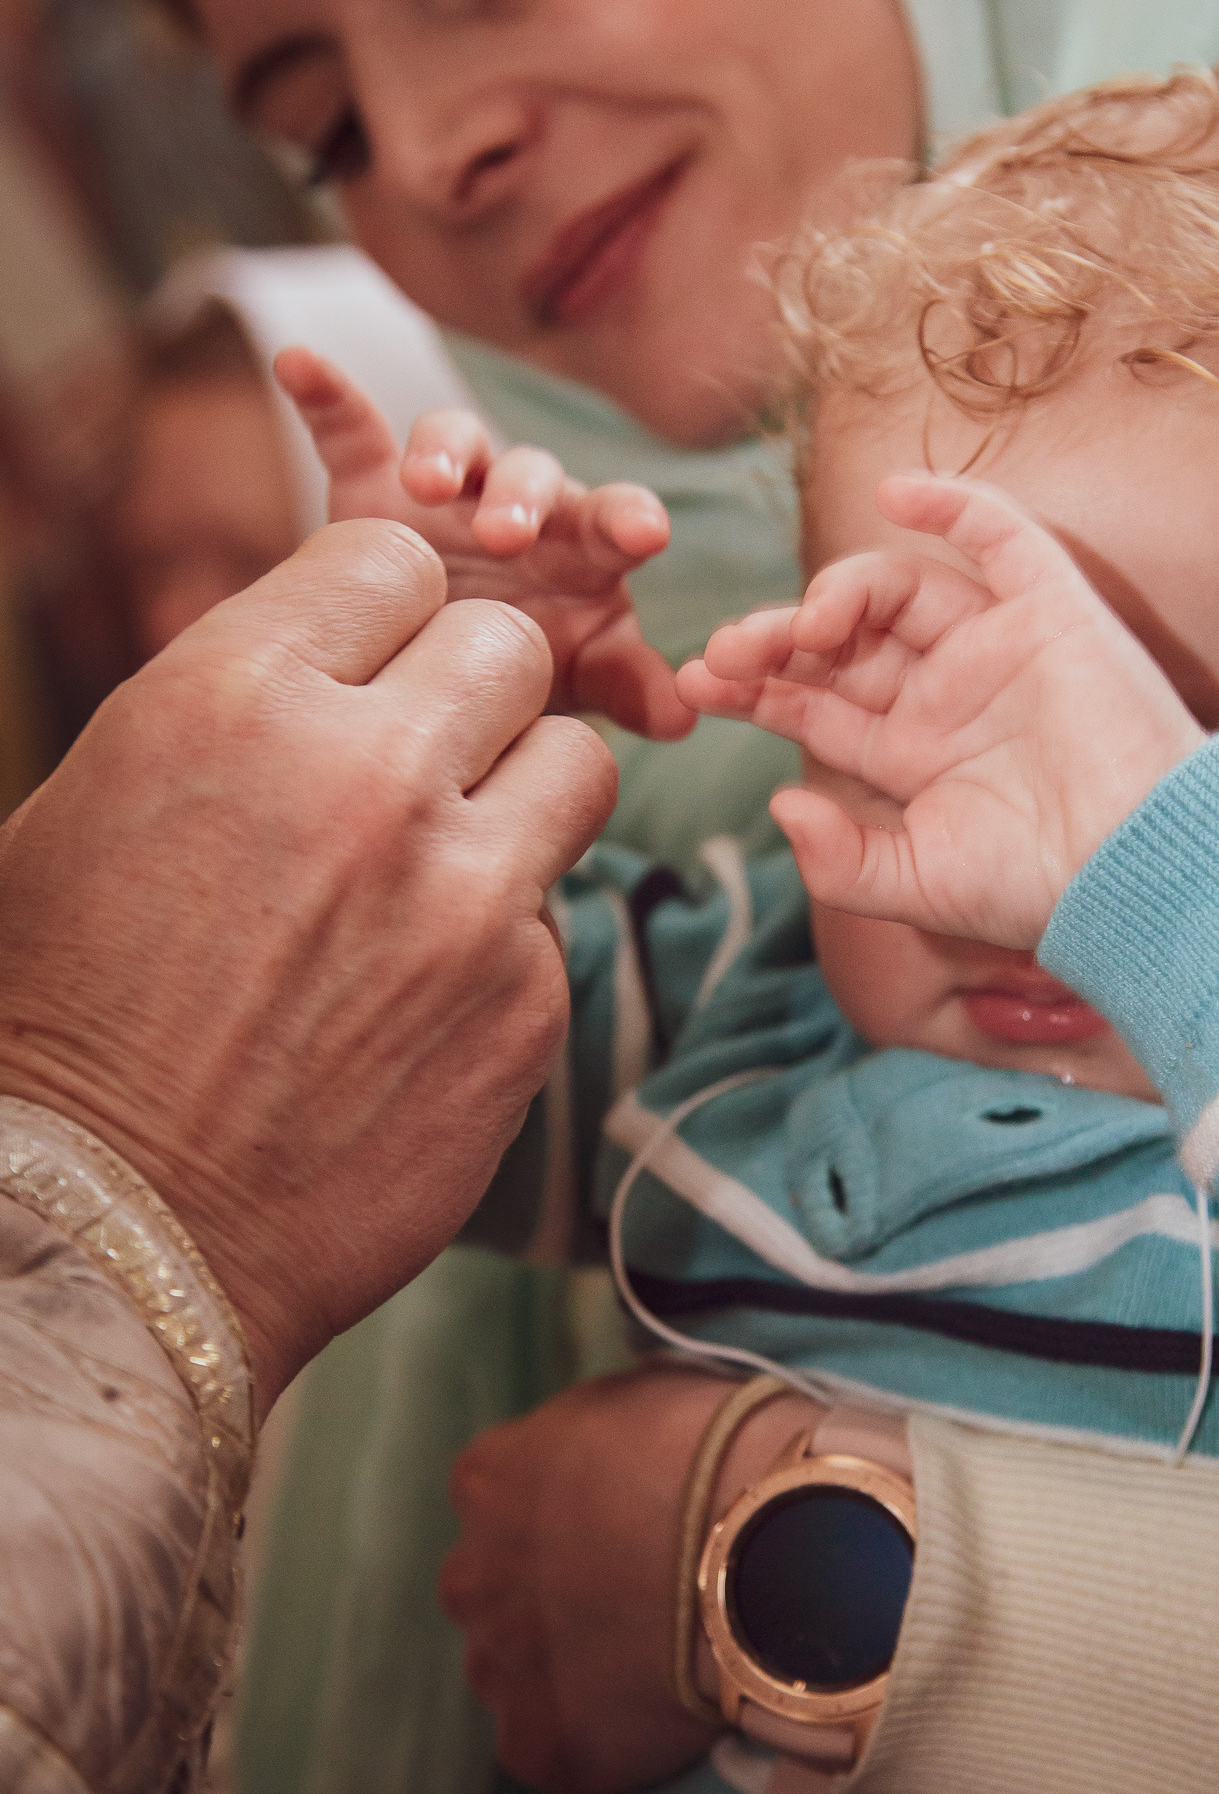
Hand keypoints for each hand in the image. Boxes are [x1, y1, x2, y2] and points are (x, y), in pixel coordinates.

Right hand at [0, 521, 613, 1415]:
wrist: (112, 1233)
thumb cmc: (68, 1011)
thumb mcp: (105, 799)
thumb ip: (241, 703)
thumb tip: (337, 655)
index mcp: (234, 696)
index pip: (392, 560)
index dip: (382, 614)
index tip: (368, 667)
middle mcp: (367, 773)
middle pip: (508, 645)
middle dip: (469, 695)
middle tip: (421, 764)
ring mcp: (466, 893)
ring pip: (575, 761)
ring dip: (520, 798)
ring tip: (445, 864)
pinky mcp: (527, 1001)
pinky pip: (558, 912)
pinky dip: (507, 940)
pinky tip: (421, 998)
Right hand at [276, 348, 693, 737]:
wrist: (432, 667)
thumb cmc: (529, 666)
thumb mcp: (578, 681)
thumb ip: (629, 688)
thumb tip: (686, 717)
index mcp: (582, 546)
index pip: (615, 516)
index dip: (631, 518)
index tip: (645, 533)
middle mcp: (520, 502)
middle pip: (532, 472)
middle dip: (522, 496)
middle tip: (506, 535)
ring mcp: (447, 489)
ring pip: (456, 440)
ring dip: (443, 451)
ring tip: (427, 483)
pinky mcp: (371, 483)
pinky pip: (349, 426)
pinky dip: (325, 393)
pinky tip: (297, 364)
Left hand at [440, 1369, 815, 1793]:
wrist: (768, 1554)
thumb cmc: (720, 1453)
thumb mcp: (640, 1394)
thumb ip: (591, 1432)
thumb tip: (600, 1452)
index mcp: (489, 1480)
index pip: (504, 1500)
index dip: (571, 1516)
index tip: (625, 1526)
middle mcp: (471, 1577)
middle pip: (500, 1594)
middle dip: (554, 1600)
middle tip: (642, 1601)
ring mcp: (500, 1671)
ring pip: (522, 1677)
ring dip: (574, 1675)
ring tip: (662, 1669)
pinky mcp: (540, 1749)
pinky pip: (562, 1752)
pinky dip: (605, 1749)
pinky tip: (667, 1729)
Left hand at [680, 471, 1202, 947]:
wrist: (1137, 870)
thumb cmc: (1038, 889)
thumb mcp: (917, 886)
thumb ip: (839, 859)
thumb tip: (782, 804)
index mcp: (916, 755)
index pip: (816, 704)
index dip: (755, 688)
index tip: (699, 682)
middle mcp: (950, 693)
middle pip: (844, 642)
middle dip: (777, 639)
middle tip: (729, 651)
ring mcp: (999, 646)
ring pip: (901, 589)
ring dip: (839, 591)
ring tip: (808, 626)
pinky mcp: (1052, 610)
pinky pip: (1001, 536)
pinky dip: (953, 502)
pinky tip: (897, 491)